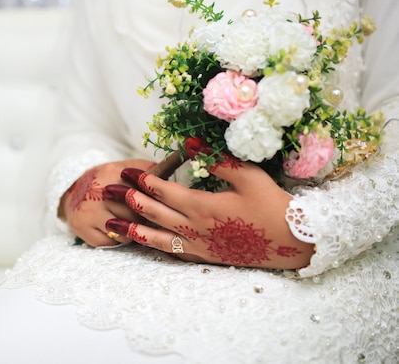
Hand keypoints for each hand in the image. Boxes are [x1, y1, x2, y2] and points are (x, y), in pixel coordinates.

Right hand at [59, 159, 155, 246]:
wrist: (73, 191)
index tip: (158, 206)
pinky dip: (115, 239)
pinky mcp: (81, 227)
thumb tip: (170, 173)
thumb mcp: (124, 168)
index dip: (153, 202)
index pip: (143, 193)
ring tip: (126, 222)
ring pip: (124, 232)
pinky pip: (110, 242)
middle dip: (142, 219)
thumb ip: (147, 170)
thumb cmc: (107, 181)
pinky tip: (112, 228)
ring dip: (130, 231)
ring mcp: (88, 210)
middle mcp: (97, 191)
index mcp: (111, 173)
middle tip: (141, 216)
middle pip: (135, 216)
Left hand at [102, 141, 314, 268]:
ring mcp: (198, 246)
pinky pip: (172, 253)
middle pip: (152, 213)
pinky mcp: (205, 257)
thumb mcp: (249, 176)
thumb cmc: (271, 205)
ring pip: (156, 238)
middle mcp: (193, 228)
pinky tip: (144, 244)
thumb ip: (217, 159)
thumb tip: (189, 142)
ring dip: (131, 229)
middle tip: (108, 192)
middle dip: (127, 201)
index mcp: (201, 206)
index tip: (126, 170)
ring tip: (110, 225)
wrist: (291, 242)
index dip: (142, 179)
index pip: (163, 190)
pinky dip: (154, 247)